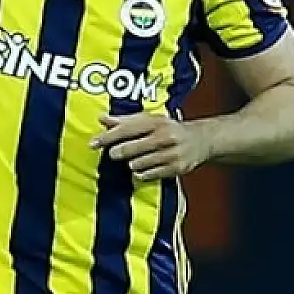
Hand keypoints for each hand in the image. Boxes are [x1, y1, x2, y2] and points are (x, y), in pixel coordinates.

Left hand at [90, 114, 211, 181]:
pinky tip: (141, 170)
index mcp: (156, 121)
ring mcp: (172, 153)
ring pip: (139, 164)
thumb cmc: (168, 128)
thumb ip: (125, 120)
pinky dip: (142, 174)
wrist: (201, 140)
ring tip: (134, 160)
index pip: (127, 129)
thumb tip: (101, 118)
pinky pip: (150, 175)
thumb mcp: (149, 120)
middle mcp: (165, 135)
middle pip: (131, 148)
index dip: (108, 136)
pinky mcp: (177, 168)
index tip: (93, 143)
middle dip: (118, 152)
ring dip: (132, 164)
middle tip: (113, 154)